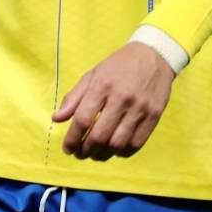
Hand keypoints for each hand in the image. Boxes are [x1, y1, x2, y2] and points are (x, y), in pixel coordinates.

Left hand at [53, 42, 173, 159]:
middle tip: (79, 154)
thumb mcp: (93, 75)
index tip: (67, 148)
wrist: (154, 55)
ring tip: (95, 154)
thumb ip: (74, 97)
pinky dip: (122, 152)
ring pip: (117, 144)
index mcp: (102, 86)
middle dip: (85, 151)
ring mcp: (140, 108)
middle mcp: (121, 98)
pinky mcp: (154, 116)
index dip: (72, 139)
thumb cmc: (118, 66)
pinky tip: (114, 150)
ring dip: (102, 155)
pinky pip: (136, 144)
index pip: (82, 120)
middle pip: (99, 136)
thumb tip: (57, 119)